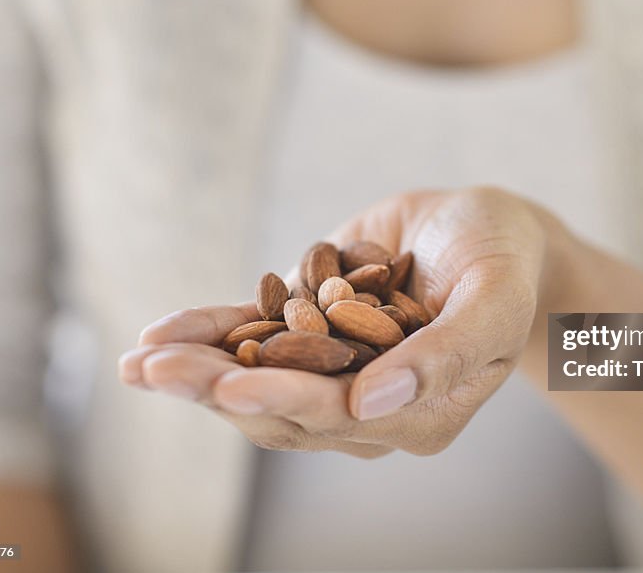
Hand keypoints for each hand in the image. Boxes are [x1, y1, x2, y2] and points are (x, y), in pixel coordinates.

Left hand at [119, 187, 548, 456]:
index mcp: (420, 410)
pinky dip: (211, 334)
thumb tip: (374, 399)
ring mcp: (337, 367)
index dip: (286, 399)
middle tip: (153, 371)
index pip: (343, 414)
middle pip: (284, 408)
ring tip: (138, 360)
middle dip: (215, 389)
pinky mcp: (312, 328)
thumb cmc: (505, 259)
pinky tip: (162, 332)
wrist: (486, 228)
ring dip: (197, 371)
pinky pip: (255, 339)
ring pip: (258, 382)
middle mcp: (370, 402)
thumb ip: (448, 352)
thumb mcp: (496, 297)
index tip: (228, 386)